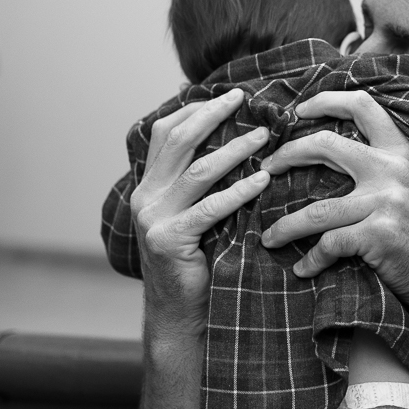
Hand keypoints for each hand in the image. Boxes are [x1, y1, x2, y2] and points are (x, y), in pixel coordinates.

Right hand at [131, 89, 270, 330]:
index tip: (225, 96)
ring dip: (233, 150)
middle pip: (177, 141)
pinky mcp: (169, 240)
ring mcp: (153, 218)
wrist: (180, 312)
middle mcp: (145, 197)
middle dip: (212, 115)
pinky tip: (261, 180)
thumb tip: (239, 143)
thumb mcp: (193, 214)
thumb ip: (202, 184)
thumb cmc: (197, 261)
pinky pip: (209, 208)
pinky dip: (238, 191)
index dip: (192, 110)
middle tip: (242, 99)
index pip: (164, 133)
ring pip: (197, 171)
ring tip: (263, 137)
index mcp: (149, 186)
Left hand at [259, 91, 408, 307]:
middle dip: (287, 154)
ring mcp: (385, 201)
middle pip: (325, 145)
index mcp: (401, 150)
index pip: (362, 104)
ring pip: (316, 210)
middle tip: (266, 169)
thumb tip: (332, 148)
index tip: (298, 110)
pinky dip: (311, 260)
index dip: (325, 100)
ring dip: (285, 226)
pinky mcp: (378, 234)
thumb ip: (383, 163)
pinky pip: (329, 244)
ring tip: (268, 238)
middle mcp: (393, 169)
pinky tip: (303, 269)